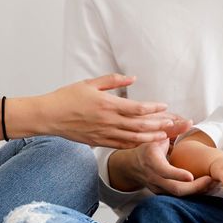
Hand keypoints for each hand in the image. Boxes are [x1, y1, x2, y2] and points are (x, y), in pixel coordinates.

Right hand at [41, 74, 175, 148]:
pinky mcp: (99, 142)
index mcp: (107, 105)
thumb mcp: (90, 83)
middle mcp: (108, 121)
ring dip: (151, 137)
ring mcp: (104, 134)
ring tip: (165, 135)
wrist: (49, 116)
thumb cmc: (68, 97)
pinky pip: (121, 145)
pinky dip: (135, 144)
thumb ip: (114, 80)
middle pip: (140, 126)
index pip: (138, 108)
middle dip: (159, 125)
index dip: (154, 108)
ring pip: (133, 138)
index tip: (164, 106)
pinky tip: (144, 142)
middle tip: (173, 123)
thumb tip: (133, 78)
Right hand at [108, 139, 213, 195]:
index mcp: (151, 160)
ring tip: (210, 183)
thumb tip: (190, 122)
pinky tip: (202, 186)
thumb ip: (174, 129)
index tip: (191, 176)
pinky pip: (177, 196)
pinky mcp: (161, 193)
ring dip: (196, 191)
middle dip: (195, 187)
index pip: (164, 171)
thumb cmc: (147, 147)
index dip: (177, 174)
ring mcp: (156, 187)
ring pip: (178, 194)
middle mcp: (153, 176)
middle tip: (210, 179)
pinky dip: (191, 193)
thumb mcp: (157, 136)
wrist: (131, 165)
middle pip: (175, 188)